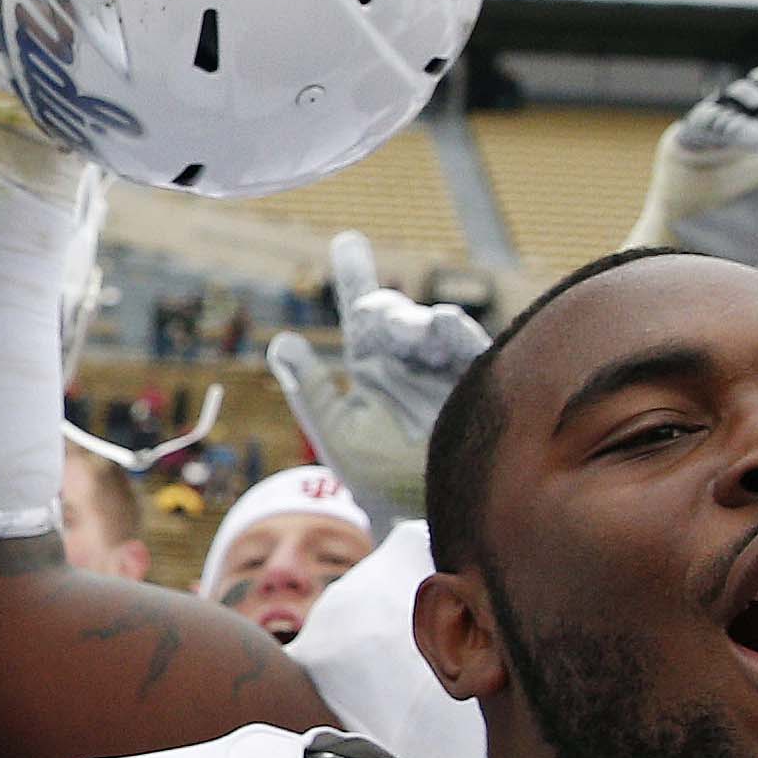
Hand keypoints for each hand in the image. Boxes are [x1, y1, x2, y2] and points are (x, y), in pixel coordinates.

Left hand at [267, 230, 482, 517]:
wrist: (427, 516)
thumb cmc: (382, 482)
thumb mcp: (338, 433)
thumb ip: (309, 389)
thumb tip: (280, 342)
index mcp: (375, 366)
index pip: (360, 315)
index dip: (354, 275)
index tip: (349, 240)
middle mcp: (410, 360)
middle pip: (390, 313)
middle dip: (379, 308)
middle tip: (367, 310)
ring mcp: (444, 367)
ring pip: (424, 325)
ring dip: (407, 324)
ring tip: (399, 334)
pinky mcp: (477, 381)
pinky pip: (468, 346)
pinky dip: (452, 331)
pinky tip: (444, 322)